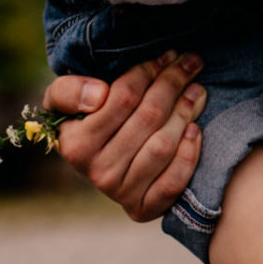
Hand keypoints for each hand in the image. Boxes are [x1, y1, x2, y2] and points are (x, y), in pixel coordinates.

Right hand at [43, 51, 207, 221]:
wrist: (99, 163)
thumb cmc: (86, 121)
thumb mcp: (64, 101)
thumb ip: (68, 91)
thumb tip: (99, 95)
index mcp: (75, 144)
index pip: (122, 97)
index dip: (149, 71)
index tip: (168, 55)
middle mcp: (97, 172)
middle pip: (148, 117)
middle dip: (174, 84)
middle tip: (192, 63)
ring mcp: (121, 193)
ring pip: (162, 146)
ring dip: (185, 113)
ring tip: (197, 91)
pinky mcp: (144, 208)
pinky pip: (172, 182)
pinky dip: (188, 154)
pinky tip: (195, 130)